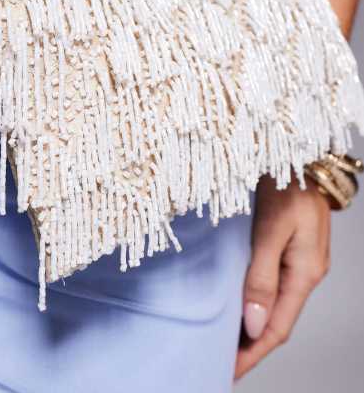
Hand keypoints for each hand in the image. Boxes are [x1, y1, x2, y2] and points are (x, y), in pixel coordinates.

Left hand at [234, 172, 330, 380]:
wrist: (297, 155)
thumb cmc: (286, 187)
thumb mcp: (271, 231)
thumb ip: (261, 277)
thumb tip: (253, 325)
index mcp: (305, 273)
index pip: (277, 328)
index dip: (253, 353)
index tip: (228, 371)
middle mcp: (305, 272)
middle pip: (277, 321)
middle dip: (251, 345)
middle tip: (221, 362)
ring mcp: (298, 261)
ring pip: (274, 305)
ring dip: (251, 326)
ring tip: (226, 341)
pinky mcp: (287, 248)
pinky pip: (271, 285)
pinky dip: (254, 302)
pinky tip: (238, 304)